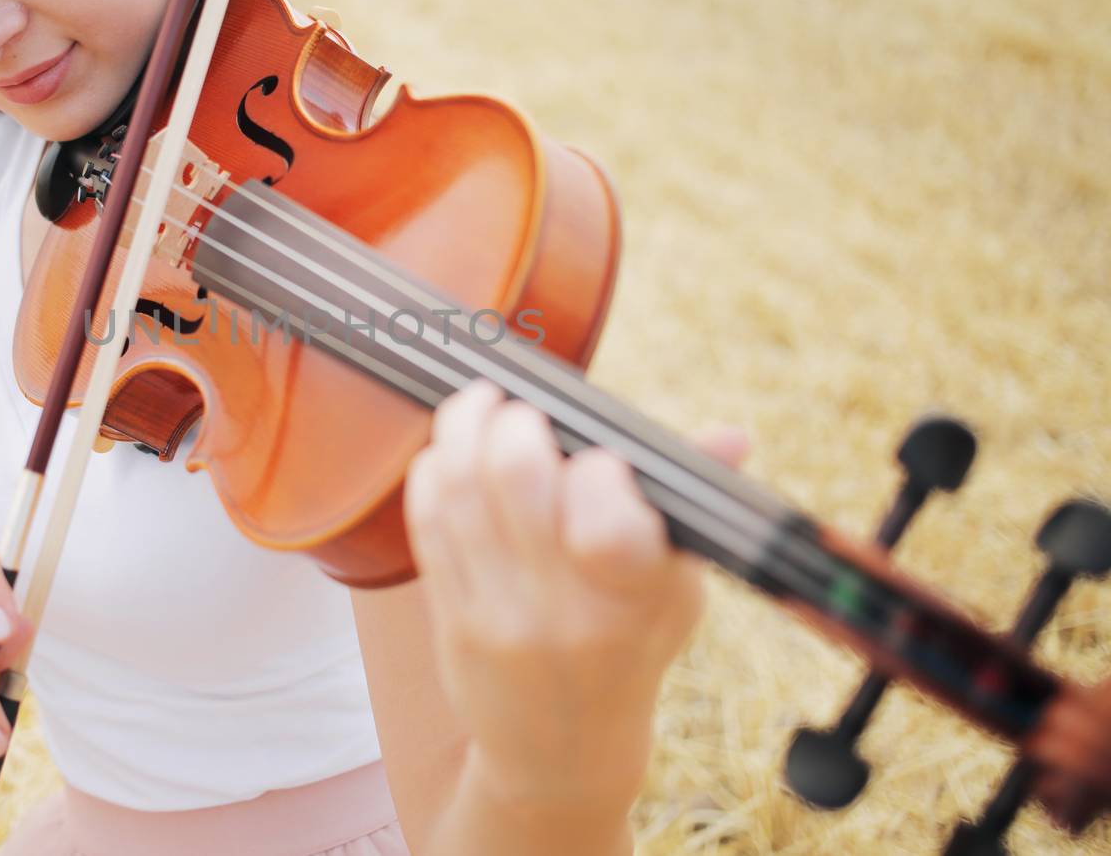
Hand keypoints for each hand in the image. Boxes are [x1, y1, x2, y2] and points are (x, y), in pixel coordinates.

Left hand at [403, 378, 748, 809]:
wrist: (562, 751)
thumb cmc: (630, 648)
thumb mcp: (676, 589)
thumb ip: (689, 509)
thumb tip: (729, 437)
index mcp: (633, 601)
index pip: (607, 517)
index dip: (597, 468)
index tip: (599, 458)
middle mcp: (562, 611)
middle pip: (515, 478)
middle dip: (515, 423)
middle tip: (521, 410)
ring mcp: (499, 615)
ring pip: (459, 490)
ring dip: (463, 429)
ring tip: (479, 405)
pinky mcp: (450, 619)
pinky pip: (427, 522)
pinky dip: (433, 471)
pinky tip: (450, 449)